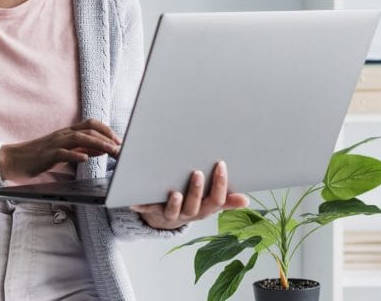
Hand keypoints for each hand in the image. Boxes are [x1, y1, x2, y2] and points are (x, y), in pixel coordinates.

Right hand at [0, 118, 120, 180]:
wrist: (14, 159)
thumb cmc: (39, 156)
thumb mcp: (64, 151)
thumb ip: (81, 149)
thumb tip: (101, 149)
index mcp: (67, 132)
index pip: (92, 124)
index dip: (108, 130)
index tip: (120, 141)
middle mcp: (63, 134)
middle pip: (89, 129)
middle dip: (108, 137)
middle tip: (121, 148)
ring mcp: (54, 143)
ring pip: (79, 138)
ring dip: (98, 144)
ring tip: (111, 151)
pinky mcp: (46, 155)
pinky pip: (62, 153)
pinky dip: (75, 154)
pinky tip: (85, 158)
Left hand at [129, 161, 248, 229]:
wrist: (163, 216)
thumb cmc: (190, 202)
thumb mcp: (208, 201)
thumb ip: (225, 199)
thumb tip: (246, 200)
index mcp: (204, 209)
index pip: (216, 200)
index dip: (220, 184)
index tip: (220, 165)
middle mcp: (188, 213)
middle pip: (195, 205)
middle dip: (196, 190)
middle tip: (196, 172)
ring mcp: (170, 213)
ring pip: (173, 211)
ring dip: (174, 203)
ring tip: (174, 192)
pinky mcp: (151, 210)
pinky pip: (146, 209)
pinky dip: (140, 205)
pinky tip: (135, 200)